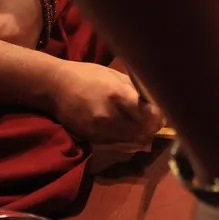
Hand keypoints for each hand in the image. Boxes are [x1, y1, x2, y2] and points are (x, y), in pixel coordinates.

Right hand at [49, 61, 165, 144]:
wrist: (54, 87)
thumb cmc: (88, 75)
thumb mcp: (115, 75)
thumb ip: (137, 91)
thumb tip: (158, 103)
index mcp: (117, 95)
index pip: (149, 115)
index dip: (160, 116)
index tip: (164, 111)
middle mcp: (109, 116)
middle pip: (143, 131)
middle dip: (152, 126)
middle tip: (156, 119)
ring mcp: (99, 130)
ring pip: (132, 141)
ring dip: (141, 134)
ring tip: (141, 122)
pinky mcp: (92, 139)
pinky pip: (118, 144)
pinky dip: (127, 139)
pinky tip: (127, 127)